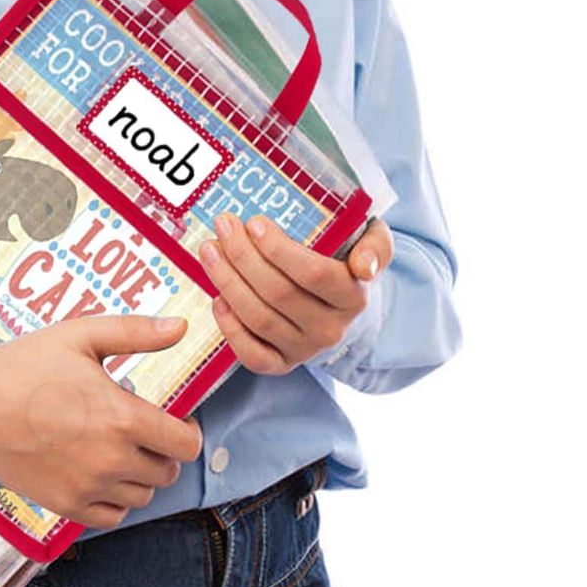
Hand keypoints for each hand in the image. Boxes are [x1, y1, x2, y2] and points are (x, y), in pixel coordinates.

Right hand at [0, 314, 202, 529]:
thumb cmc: (28, 365)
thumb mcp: (83, 336)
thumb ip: (137, 332)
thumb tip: (182, 325)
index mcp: (123, 418)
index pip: (186, 445)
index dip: (187, 431)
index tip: (174, 420)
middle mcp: (111, 460)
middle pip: (167, 471)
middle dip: (162, 451)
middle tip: (140, 430)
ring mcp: (88, 487)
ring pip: (143, 496)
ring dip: (140, 475)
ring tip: (118, 448)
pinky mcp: (66, 505)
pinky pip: (113, 516)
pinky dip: (115, 499)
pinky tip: (101, 473)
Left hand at [198, 214, 392, 374]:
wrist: (344, 305)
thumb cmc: (349, 261)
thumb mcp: (374, 243)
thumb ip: (376, 247)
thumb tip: (365, 267)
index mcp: (353, 296)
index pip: (313, 274)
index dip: (278, 250)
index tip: (253, 222)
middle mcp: (331, 329)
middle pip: (278, 293)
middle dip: (243, 256)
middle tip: (223, 225)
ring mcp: (305, 350)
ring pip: (259, 319)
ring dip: (227, 281)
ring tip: (210, 249)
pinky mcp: (283, 364)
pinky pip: (252, 355)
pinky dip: (230, 328)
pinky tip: (217, 298)